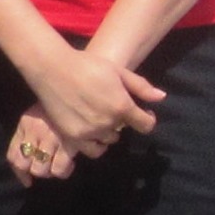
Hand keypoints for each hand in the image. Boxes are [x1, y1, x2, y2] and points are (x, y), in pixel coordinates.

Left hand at [6, 110, 73, 183]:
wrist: (77, 88)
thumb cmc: (57, 103)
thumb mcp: (36, 113)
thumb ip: (28, 132)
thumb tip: (29, 158)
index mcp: (26, 125)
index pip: (13, 156)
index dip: (19, 172)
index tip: (27, 180)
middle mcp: (35, 134)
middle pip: (27, 166)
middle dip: (38, 171)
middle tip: (49, 166)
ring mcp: (51, 139)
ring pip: (43, 170)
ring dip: (52, 171)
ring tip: (60, 163)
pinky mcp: (69, 144)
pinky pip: (61, 169)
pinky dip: (65, 170)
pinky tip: (71, 162)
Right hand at [24, 43, 162, 156]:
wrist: (53, 69)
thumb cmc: (87, 65)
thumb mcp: (118, 71)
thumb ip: (141, 87)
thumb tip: (161, 98)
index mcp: (122, 106)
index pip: (146, 125)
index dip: (147, 119)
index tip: (143, 114)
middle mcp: (108, 123)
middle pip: (124, 131)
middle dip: (122, 121)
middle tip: (111, 108)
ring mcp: (90, 132)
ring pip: (109, 140)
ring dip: (108, 131)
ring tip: (98, 118)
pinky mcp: (73, 137)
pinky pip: (92, 150)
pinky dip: (95, 143)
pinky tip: (90, 131)